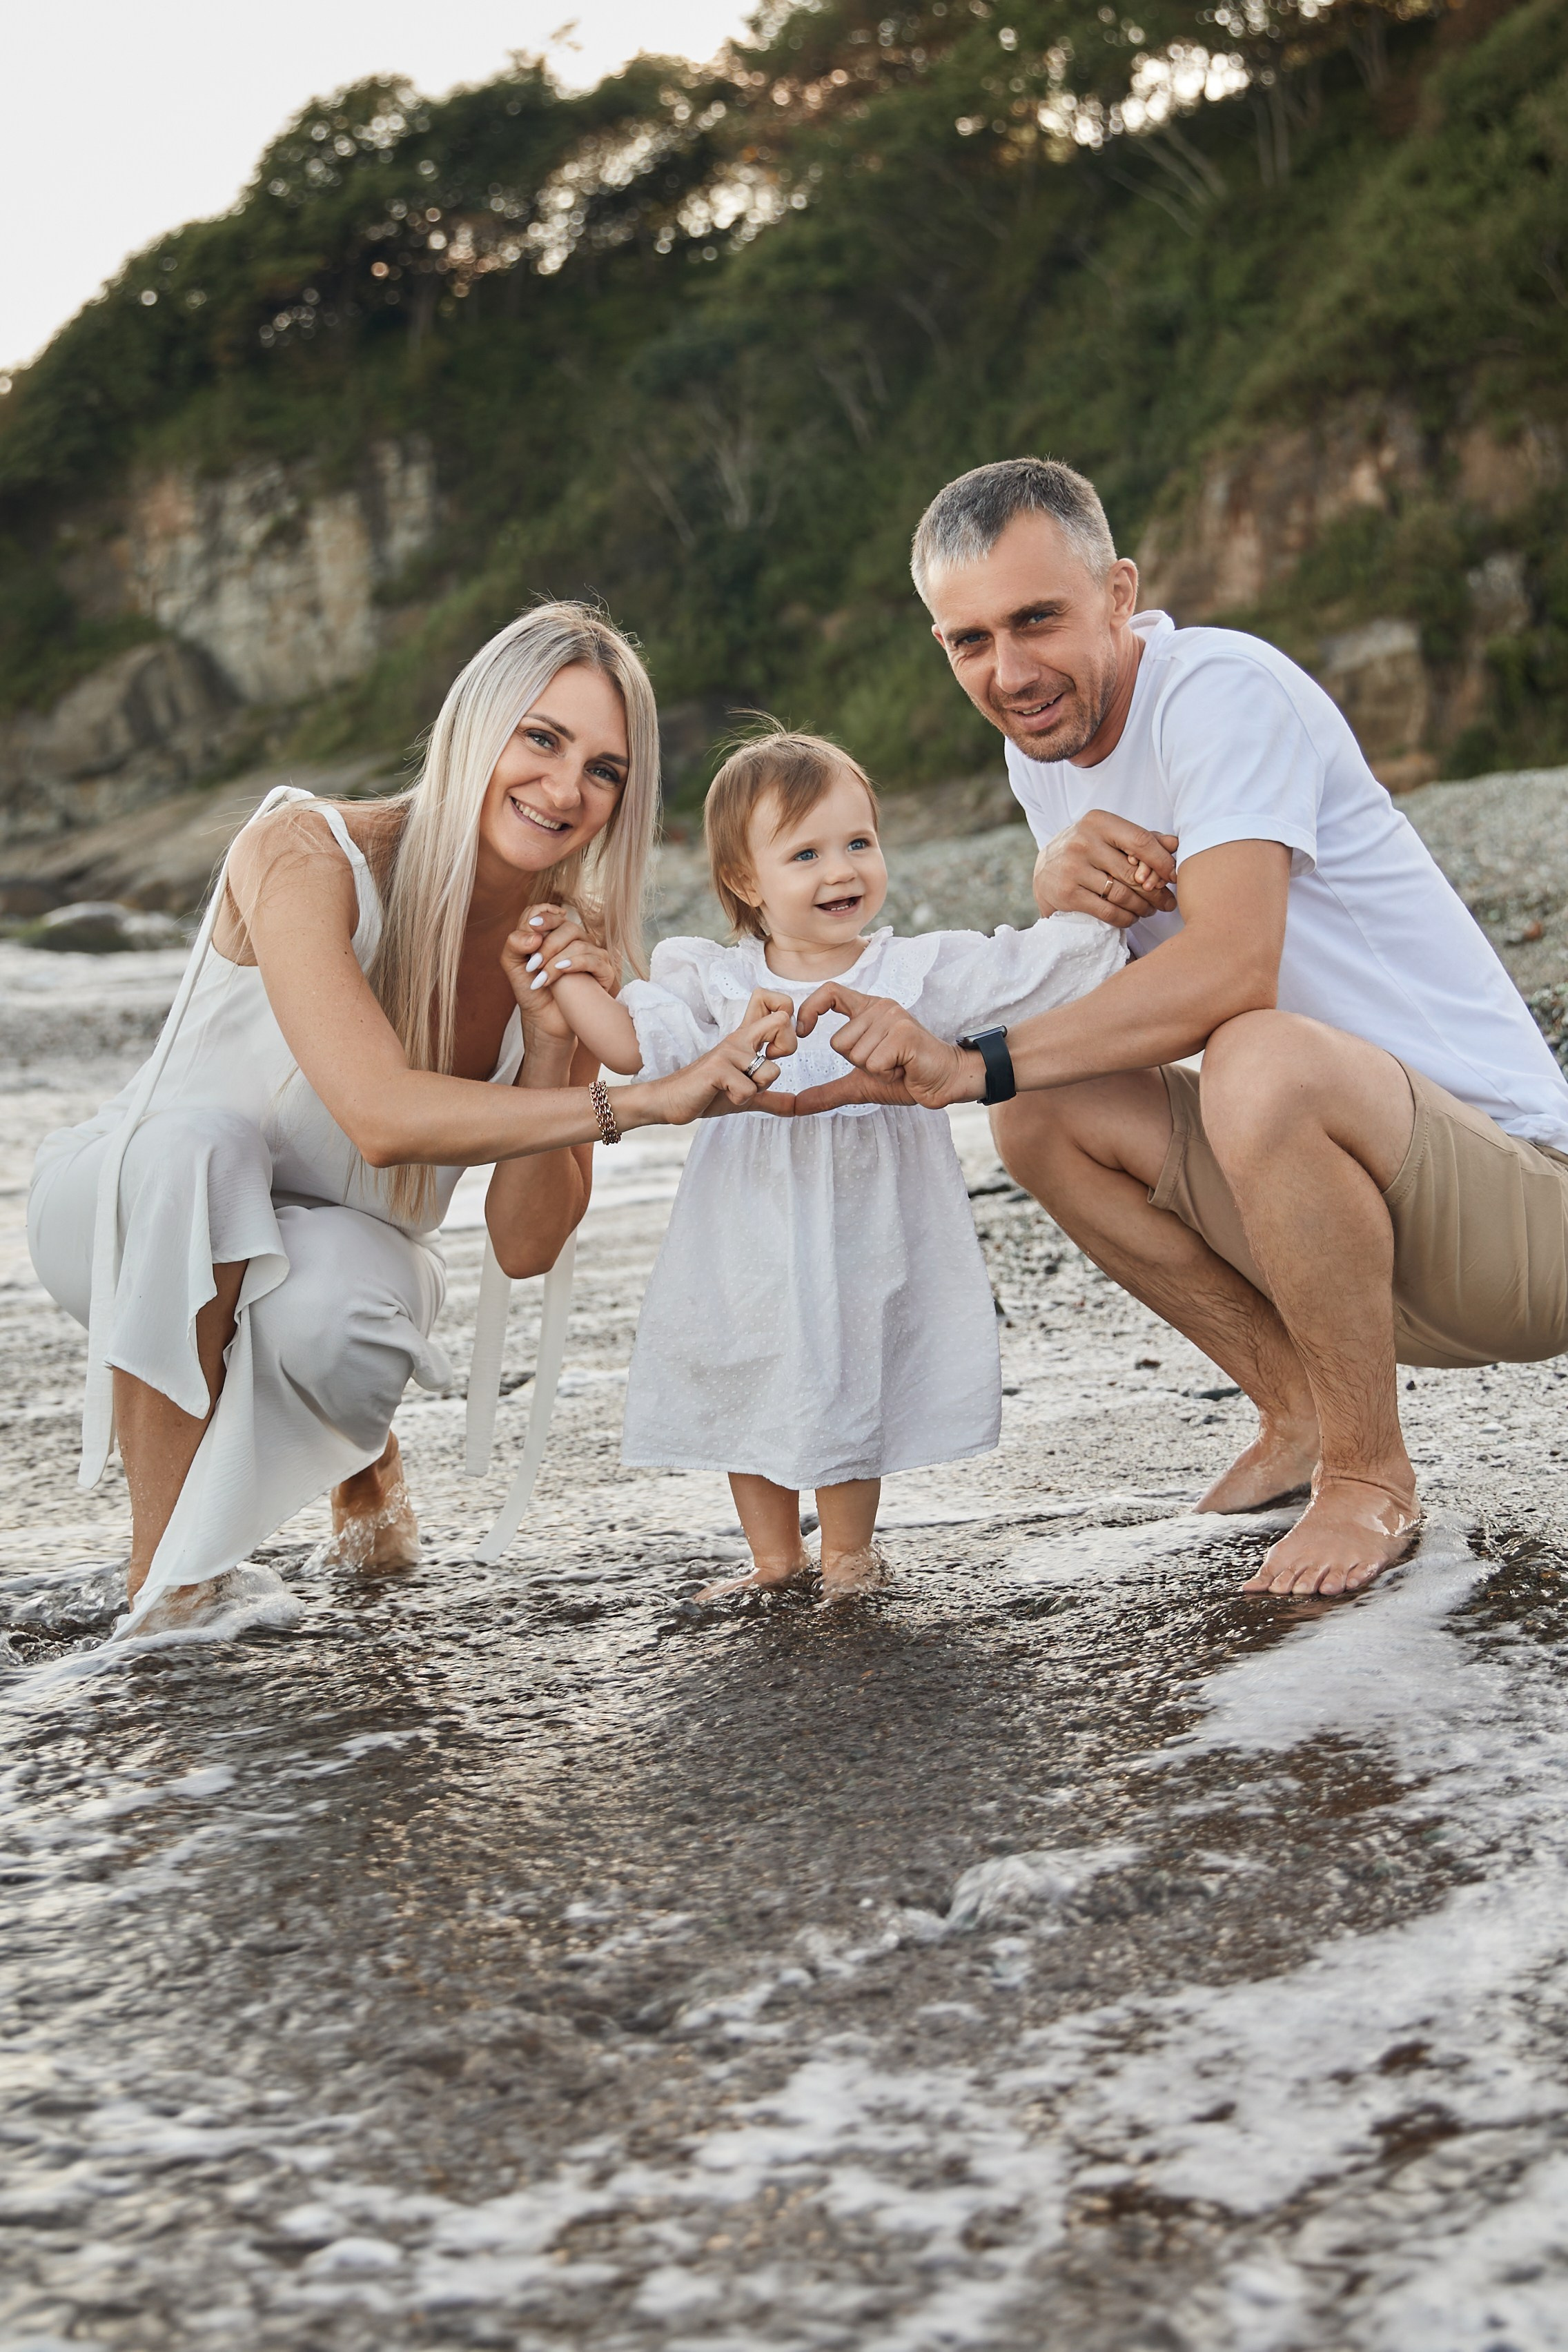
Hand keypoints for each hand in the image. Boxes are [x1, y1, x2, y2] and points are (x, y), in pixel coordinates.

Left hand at [501, 903, 619, 1041]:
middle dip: (548, 944)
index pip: (551, 913)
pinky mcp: (603, 971)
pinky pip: (592, 959)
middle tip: (532, 965)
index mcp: (556, 934)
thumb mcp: (513, 965)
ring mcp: (592, 954)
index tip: (532, 927)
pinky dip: (574, 964)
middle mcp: (576, 941)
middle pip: (567, 926)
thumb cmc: (531, 991)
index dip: (543, 916)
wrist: (545, 1020)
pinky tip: (560, 972)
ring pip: (579, 943)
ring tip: (541, 979)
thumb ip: (514, 944)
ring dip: (556, 960)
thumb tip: (535, 936)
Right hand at [640, 996, 798, 1126]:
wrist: (669, 1100)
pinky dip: (739, 1100)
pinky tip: (721, 1093)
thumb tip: (798, 1106)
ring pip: (770, 1071)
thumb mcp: (747, 1095)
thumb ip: (773, 1098)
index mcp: (747, 1039)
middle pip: (783, 1020)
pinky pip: (749, 1090)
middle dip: (787, 1047)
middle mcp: (740, 1038)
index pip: (779, 1007)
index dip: (791, 1025)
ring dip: (755, 1090)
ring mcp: (729, 1051)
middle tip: (763, 1066)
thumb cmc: (707, 1093)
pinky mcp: (717, 1068)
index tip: (778, 1050)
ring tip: (731, 1087)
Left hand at [790, 983, 981, 1113]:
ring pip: (855, 1055)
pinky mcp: (903, 1033)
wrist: (945, 1081)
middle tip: (886, 1063)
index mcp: (868, 1010)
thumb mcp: (860, 1083)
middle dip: (858, 1064)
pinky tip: (905, 1068)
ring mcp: (892, 1017)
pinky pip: (873, 1063)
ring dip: (875, 1071)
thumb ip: (827, 1090)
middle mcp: (880, 1007)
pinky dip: (887, 1074)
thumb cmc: (906, 1076)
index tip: (804, 1032)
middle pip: (838, 1042)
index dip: (811, 1008)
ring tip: (898, 1065)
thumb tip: (795, 1106)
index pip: (830, 992)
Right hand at [1033, 811, 1177, 926]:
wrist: (1044, 870)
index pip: (1140, 841)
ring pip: (1122, 894)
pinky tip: (1131, 918)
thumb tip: (1175, 844)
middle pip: (1133, 872)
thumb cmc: (1087, 851)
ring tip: (1149, 910)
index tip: (1174, 877)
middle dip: (1155, 891)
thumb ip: (1141, 839)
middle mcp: (1083, 841)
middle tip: (1166, 902)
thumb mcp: (1110, 838)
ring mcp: (1072, 868)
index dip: (1162, 861)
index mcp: (1098, 822)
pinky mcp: (1066, 893)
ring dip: (1142, 907)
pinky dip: (1125, 918)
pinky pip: (1107, 911)